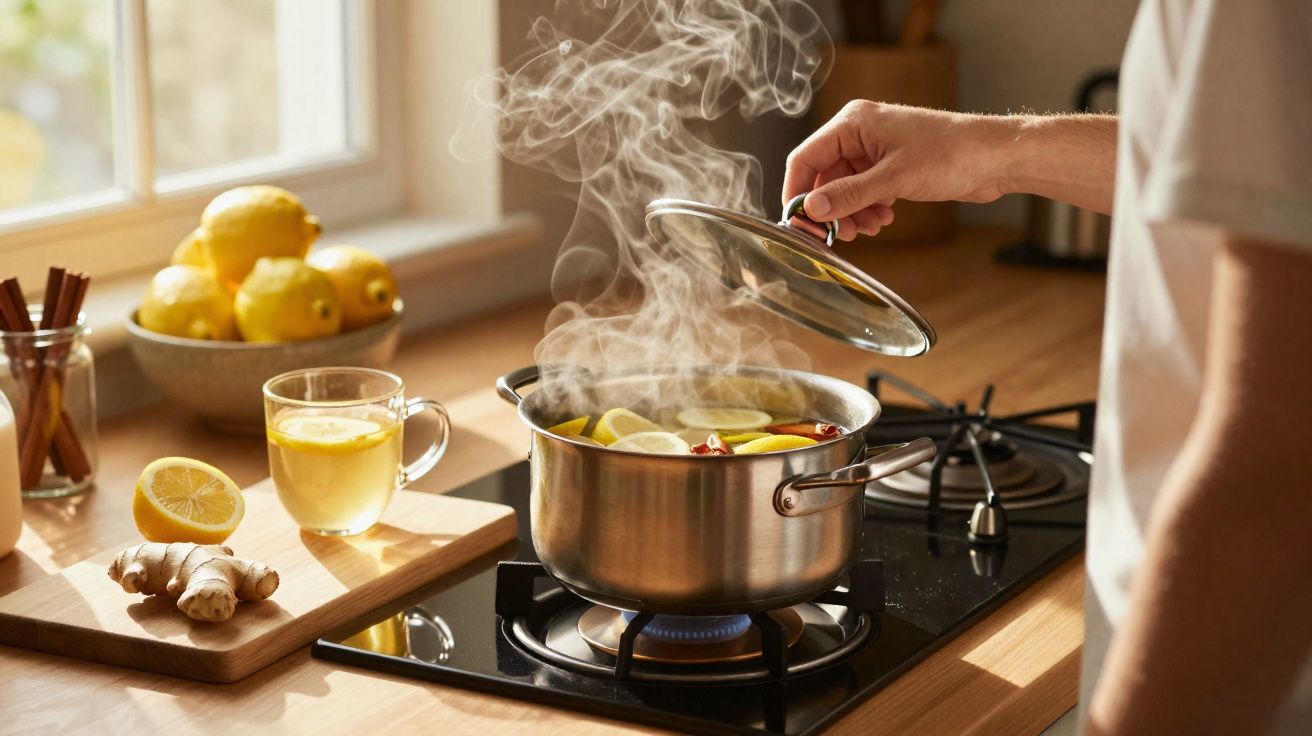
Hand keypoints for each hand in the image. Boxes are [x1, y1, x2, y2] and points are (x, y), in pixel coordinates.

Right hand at [783, 101, 1010, 240]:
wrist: (995, 157)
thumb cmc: (951, 154)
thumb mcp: (894, 179)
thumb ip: (849, 195)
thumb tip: (810, 210)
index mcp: (853, 123)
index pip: (805, 158)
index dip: (797, 193)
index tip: (799, 225)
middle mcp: (860, 133)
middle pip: (823, 177)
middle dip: (830, 209)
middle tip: (839, 236)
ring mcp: (875, 150)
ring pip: (844, 188)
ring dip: (851, 213)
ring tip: (870, 228)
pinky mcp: (891, 166)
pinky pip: (863, 191)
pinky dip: (867, 209)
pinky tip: (883, 219)